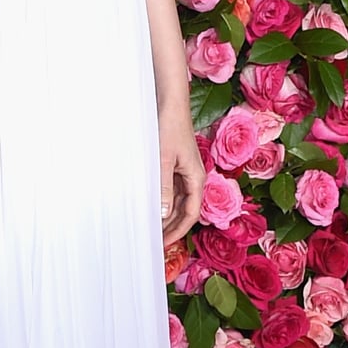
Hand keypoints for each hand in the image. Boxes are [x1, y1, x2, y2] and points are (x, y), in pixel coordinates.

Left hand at [160, 113, 204, 247]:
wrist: (170, 103)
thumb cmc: (169, 127)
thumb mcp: (163, 160)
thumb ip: (164, 187)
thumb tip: (165, 213)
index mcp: (197, 178)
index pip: (191, 214)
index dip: (179, 231)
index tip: (164, 244)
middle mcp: (194, 177)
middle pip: (186, 211)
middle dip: (172, 228)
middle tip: (155, 242)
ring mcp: (185, 172)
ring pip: (178, 202)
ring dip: (167, 216)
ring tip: (151, 229)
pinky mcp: (176, 165)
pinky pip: (172, 190)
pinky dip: (163, 201)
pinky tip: (151, 206)